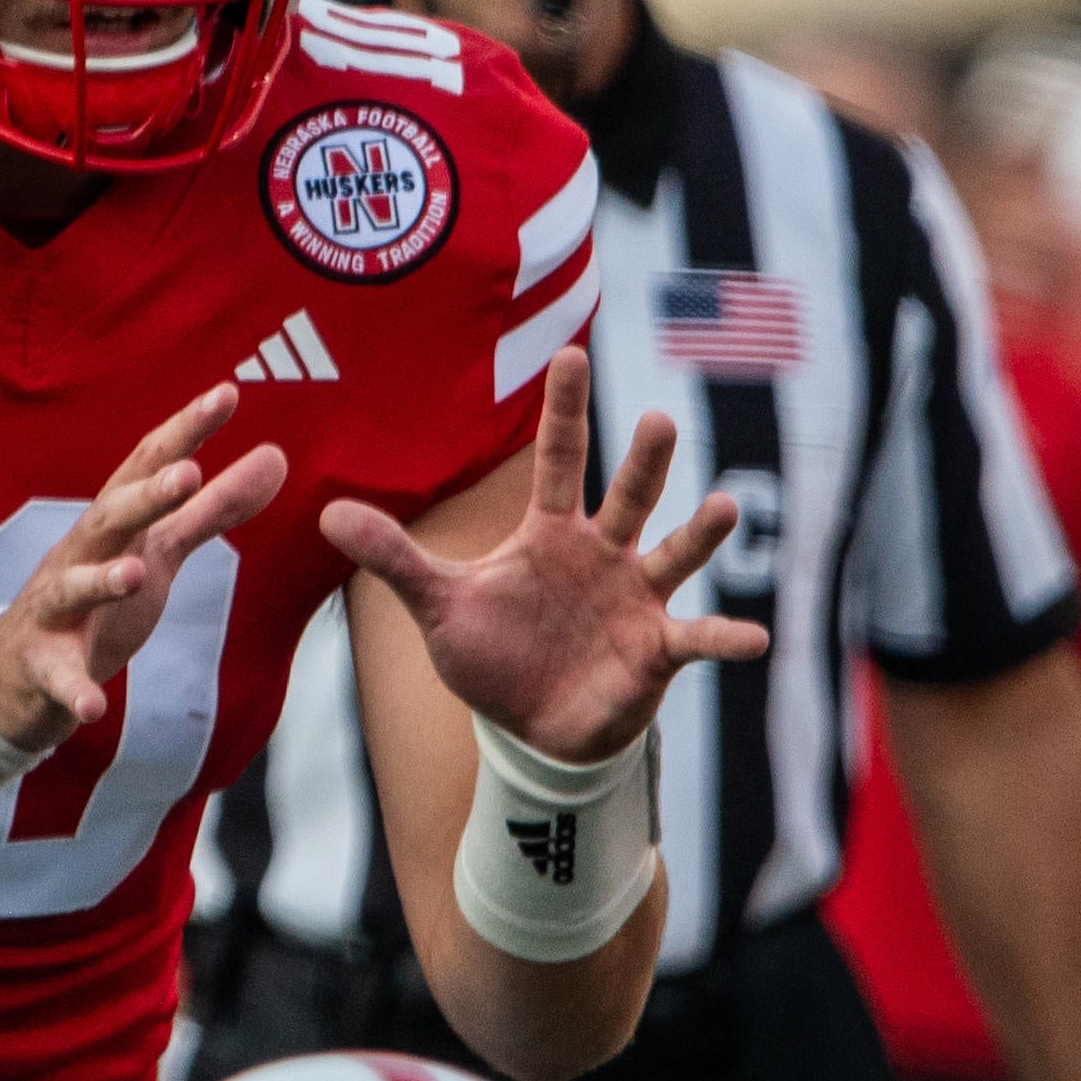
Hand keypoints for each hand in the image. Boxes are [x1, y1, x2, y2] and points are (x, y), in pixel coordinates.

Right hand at [0, 388, 287, 744]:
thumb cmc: (97, 599)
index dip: (184, 431)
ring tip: (135, 574)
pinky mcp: (44, 667)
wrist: (18, 672)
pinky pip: (59, 679)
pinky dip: (74, 690)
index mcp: (112, 525)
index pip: (146, 467)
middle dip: (144, 496)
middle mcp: (78, 556)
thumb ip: (213, 508)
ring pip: (72, 588)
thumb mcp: (158, 550)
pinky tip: (94, 707)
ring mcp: (55, 611)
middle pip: (108, 517)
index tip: (227, 394)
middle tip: (188, 474)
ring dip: (102, 579)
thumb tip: (276, 456)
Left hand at [319, 350, 766, 762]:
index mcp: (550, 533)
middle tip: (658, 419)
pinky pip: (697, 638)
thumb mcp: (438, 605)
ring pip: (673, 553)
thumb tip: (326, 514)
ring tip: (726, 507)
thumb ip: (394, 557)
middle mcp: (602, 553)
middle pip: (626, 496)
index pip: (559, 459)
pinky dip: (726, 637)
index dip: (564, 411)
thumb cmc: (495, 655)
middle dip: (644, 463)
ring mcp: (636, 598)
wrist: (533, 726)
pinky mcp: (656, 649)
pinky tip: (755, 637)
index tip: (571, 354)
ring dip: (701, 534)